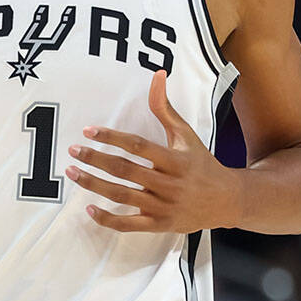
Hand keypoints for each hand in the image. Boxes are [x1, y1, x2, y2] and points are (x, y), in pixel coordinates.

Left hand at [66, 69, 237, 232]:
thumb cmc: (202, 163)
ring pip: (122, 197)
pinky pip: (129, 225)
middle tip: (73, 151)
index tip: (88, 131)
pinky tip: (89, 209)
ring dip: (94, 185)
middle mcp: (169, 184)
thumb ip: (165, 108)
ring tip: (73, 172)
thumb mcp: (186, 134)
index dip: (111, 137)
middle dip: (95, 159)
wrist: (226, 201)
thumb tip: (158, 75)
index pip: (138, 146)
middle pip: (125, 171)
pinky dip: (108, 219)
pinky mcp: (160, 225)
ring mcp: (163, 207)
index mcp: (175, 160)